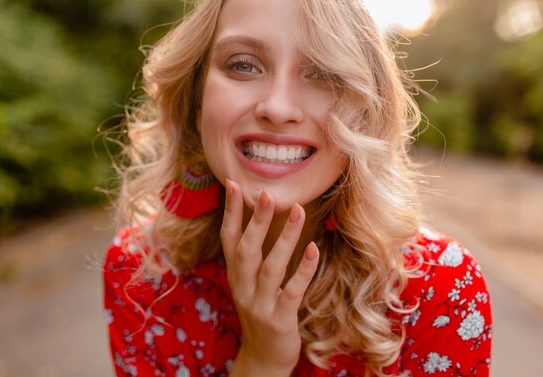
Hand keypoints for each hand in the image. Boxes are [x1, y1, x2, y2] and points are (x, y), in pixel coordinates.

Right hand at [221, 179, 318, 376]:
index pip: (228, 238)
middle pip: (246, 249)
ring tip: (299, 210)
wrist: (264, 357)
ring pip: (270, 266)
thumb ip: (253, 254)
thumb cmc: (261, 311)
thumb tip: (261, 215)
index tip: (233, 184)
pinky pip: (291, 291)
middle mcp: (242, 287)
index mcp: (235, 275)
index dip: (230, 212)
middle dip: (257, 220)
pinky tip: (313, 249)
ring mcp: (259, 304)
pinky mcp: (279, 319)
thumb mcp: (250, 283)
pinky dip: (303, 270)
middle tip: (267, 193)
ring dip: (285, 238)